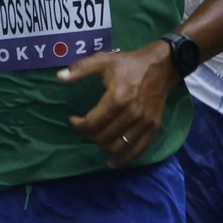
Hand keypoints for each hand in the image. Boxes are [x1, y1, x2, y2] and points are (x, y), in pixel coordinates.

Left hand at [60, 42, 176, 167]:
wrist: (162, 65)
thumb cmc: (130, 63)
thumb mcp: (104, 60)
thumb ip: (81, 68)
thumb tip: (59, 77)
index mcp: (117, 98)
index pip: (91, 123)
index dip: (78, 125)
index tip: (74, 120)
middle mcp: (131, 114)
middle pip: (103, 137)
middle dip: (89, 135)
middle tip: (87, 128)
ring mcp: (144, 122)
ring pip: (118, 146)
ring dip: (104, 147)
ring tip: (98, 140)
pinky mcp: (154, 126)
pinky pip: (138, 149)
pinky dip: (125, 159)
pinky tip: (113, 162)